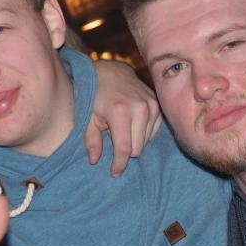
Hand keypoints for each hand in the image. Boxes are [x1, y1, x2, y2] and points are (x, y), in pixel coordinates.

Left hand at [86, 59, 161, 175]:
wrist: (111, 72)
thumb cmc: (95, 95)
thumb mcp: (88, 117)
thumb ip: (91, 140)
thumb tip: (94, 160)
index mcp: (119, 111)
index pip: (124, 148)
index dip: (119, 164)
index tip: (114, 173)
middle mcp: (140, 108)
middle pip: (137, 148)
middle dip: (124, 152)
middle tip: (112, 143)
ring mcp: (151, 106)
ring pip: (146, 142)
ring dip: (133, 141)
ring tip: (120, 130)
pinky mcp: (158, 105)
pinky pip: (153, 132)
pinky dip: (142, 133)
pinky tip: (131, 125)